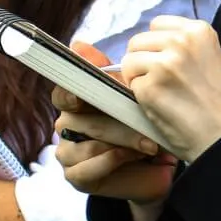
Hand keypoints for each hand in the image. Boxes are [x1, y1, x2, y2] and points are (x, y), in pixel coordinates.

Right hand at [53, 41, 175, 203]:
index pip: (63, 91)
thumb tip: (78, 44)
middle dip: (117, 120)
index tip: (83, 93)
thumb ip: (109, 75)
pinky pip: (85, 168)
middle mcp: (67, 124)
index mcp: (77, 102)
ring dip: (121, 142)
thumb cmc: (143, 128)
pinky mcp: (75, 176)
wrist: (157, 168)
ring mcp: (68, 151)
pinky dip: (111, 161)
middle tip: (145, 121)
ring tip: (149, 144)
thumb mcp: (132, 98)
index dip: (71, 91)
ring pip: (87, 142)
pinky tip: (131, 157)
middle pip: (80, 117)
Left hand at [118, 16, 220, 164]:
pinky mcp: (150, 86)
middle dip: (144, 61)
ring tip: (162, 94)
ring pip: (129, 61)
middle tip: (163, 83)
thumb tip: (149, 46)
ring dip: (139, 78)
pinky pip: (130, 85)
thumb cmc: (219, 103)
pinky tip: (161, 106)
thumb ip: (182, 47)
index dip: (157, 46)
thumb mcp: (209, 58)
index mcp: (199, 30)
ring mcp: (165, 63)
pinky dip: (140, 97)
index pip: (157, 25)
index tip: (168, 63)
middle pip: (138, 41)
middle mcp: (181, 41)